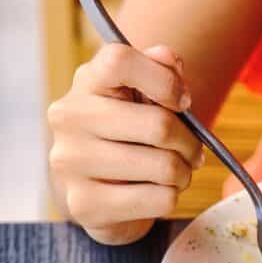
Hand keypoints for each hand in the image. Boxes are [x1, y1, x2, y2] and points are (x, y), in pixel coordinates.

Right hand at [48, 44, 202, 244]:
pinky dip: (171, 198)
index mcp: (87, 82)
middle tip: (190, 152)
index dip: (165, 81)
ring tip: (172, 173)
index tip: (182, 102)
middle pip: (159, 125)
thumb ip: (163, 72)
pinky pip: (160, 199)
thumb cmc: (133, 135)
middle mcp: (69, 118)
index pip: (119, 60)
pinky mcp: (84, 204)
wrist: (100, 192)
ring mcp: (70, 162)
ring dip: (183, 174)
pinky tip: (154, 193)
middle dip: (190, 143)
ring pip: (165, 167)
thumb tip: (170, 59)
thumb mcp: (148, 97)